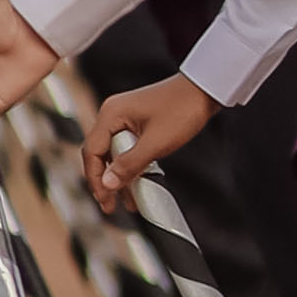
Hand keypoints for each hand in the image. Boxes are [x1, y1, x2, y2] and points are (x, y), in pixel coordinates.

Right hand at [89, 72, 214, 205]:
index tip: (105, 200)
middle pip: (99, 153)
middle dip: (105, 181)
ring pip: (113, 153)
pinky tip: (138, 183)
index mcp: (111, 114)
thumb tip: (108, 184)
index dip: (96, 179)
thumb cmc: (182, 110)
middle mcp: (112, 114)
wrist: (204, 90)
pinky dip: (130, 166)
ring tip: (126, 201)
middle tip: (110, 206)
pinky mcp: (136, 122)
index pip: (92, 152)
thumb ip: (129, 164)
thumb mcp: (156, 143)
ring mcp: (124, 117)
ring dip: (118, 177)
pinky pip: (125, 147)